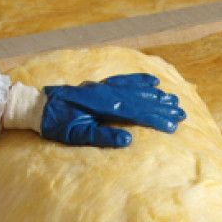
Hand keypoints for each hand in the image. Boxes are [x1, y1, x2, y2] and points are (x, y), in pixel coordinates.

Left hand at [40, 74, 185, 147]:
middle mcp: (106, 92)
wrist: (39, 106)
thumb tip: (127, 140)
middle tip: (182, 114)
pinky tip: (153, 81)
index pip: (135, 111)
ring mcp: (104, 87)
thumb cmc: (56, 124)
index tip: (173, 125)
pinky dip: (140, 80)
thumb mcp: (75, 136)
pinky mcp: (100, 86)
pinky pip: (124, 80)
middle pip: (140, 99)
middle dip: (162, 107)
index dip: (155, 118)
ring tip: (174, 100)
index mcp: (102, 105)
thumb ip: (101, 137)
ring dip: (156, 94)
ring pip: (135, 88)